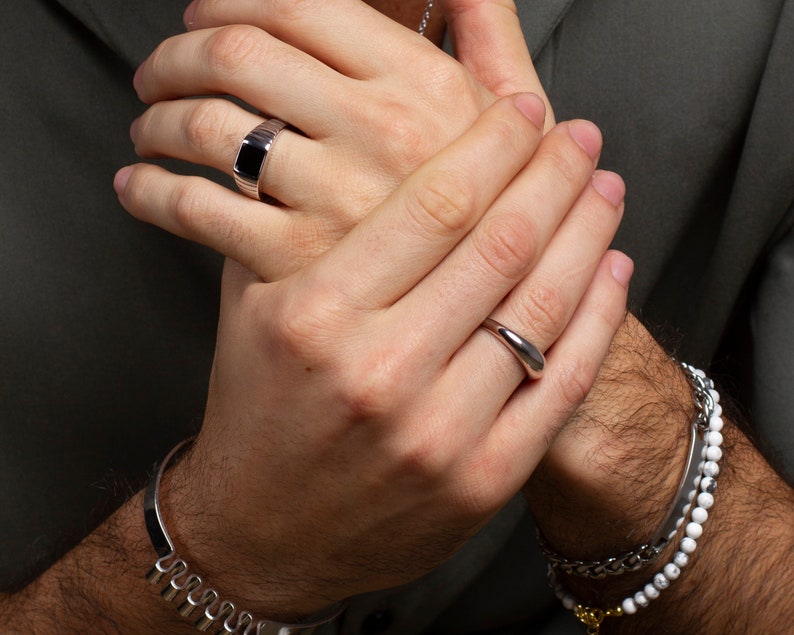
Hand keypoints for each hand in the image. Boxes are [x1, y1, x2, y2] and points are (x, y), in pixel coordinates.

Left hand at [117, 0, 552, 279]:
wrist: (479, 331)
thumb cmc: (491, 221)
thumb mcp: (512, 122)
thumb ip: (492, 36)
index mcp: (428, 86)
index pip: (300, 5)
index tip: (208, 14)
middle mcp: (381, 134)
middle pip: (238, 55)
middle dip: (178, 52)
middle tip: (161, 70)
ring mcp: (337, 199)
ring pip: (206, 126)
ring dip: (157, 117)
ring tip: (149, 128)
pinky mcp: (297, 264)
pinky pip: (195, 209)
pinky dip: (150, 191)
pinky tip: (141, 188)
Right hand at [154, 96, 628, 617]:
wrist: (262, 529)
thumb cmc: (258, 409)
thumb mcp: (251, 307)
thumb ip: (295, 226)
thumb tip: (355, 147)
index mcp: (317, 315)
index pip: (434, 204)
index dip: (493, 145)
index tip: (524, 112)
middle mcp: (378, 371)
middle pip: (500, 246)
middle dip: (554, 177)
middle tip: (581, 138)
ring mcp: (437, 433)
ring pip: (540, 309)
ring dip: (587, 236)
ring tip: (605, 191)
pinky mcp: (481, 480)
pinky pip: (559, 383)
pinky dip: (597, 319)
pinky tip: (611, 270)